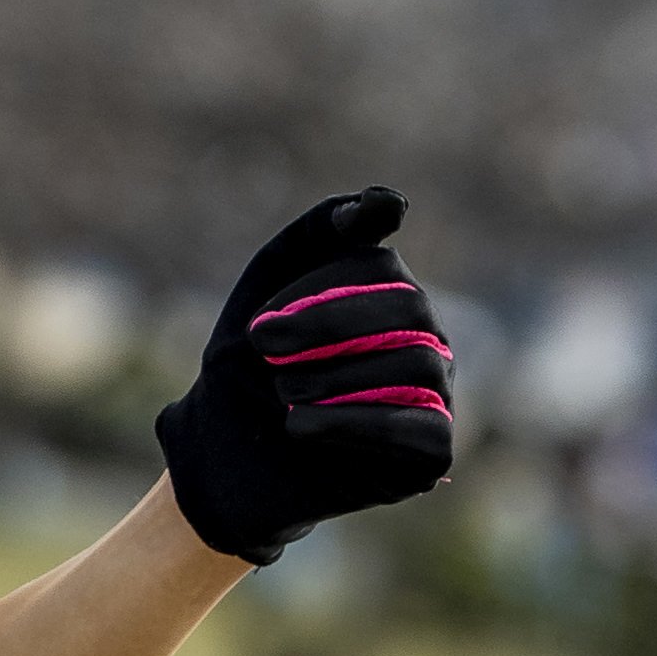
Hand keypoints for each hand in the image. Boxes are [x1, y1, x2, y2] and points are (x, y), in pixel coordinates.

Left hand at [155, 187, 455, 565]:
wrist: (223, 453)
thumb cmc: (248, 362)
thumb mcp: (267, 282)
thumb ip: (322, 229)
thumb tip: (391, 202)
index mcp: (386, 291)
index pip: (379, 265)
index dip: (318, 290)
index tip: (259, 326)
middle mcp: (423, 336)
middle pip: (410, 307)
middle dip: (326, 325)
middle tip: (264, 350)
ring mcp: (434, 394)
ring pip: (419, 364)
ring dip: (335, 376)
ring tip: (282, 393)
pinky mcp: (430, 453)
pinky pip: (426, 429)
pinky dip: (355, 424)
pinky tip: (300, 426)